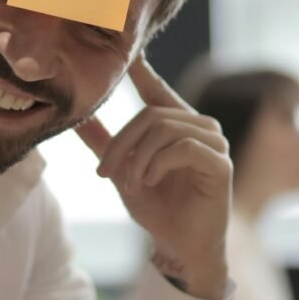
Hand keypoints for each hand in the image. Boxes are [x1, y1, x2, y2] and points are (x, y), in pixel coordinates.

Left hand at [75, 56, 231, 299]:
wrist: (179, 246)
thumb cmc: (157, 208)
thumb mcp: (122, 172)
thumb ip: (104, 143)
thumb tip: (77, 117)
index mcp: (177, 125)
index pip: (157, 90)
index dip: (141, 71)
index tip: (127, 53)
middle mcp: (200, 127)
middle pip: (151, 114)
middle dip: (121, 142)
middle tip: (104, 171)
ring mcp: (215, 143)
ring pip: (165, 128)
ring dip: (137, 157)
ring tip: (131, 182)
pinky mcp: (221, 163)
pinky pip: (183, 147)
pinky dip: (157, 164)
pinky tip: (149, 182)